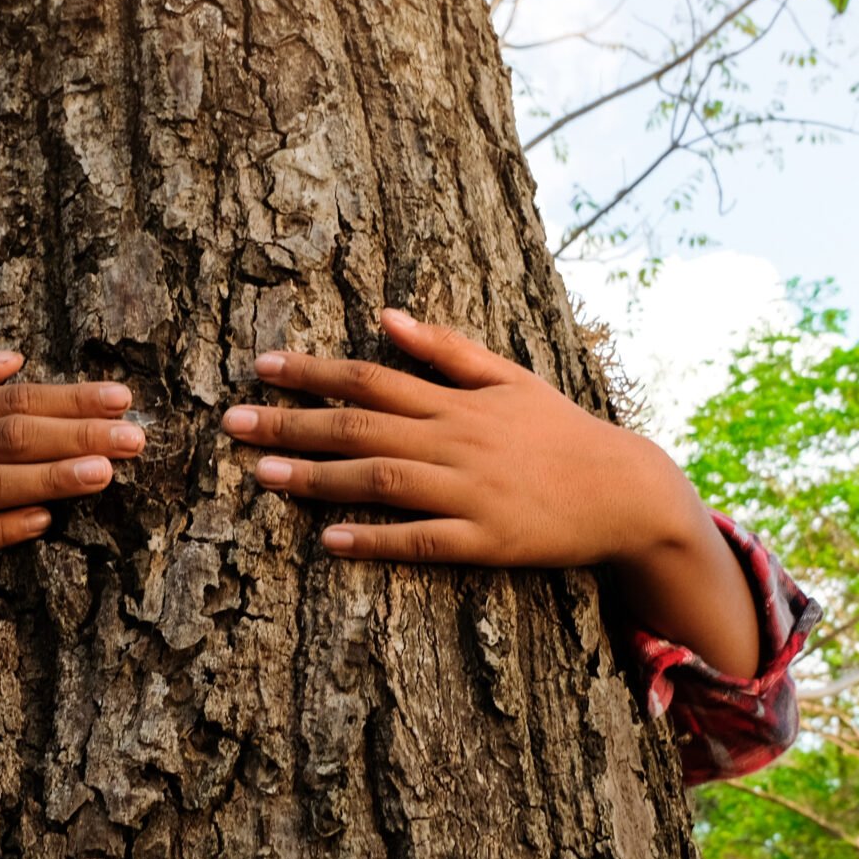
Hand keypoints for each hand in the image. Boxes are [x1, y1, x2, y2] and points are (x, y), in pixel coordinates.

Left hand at [221, 307, 759, 674]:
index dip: (313, 372)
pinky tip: (330, 541)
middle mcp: (455, 441)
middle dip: (291, 423)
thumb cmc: (560, 432)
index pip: (371, 376)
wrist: (625, 492)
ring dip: (317, 478)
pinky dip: (375, 540)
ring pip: (380, 480)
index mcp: (456, 401)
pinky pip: (420, 542)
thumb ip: (447, 349)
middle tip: (233, 423)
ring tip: (262, 477)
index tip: (261, 367)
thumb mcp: (509, 378)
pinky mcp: (484, 541)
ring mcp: (468, 493)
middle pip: (361, 426)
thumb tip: (387, 316)